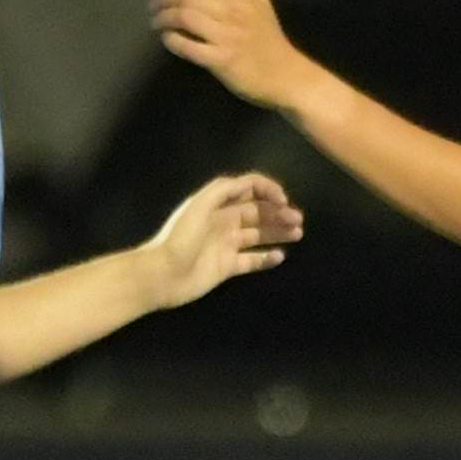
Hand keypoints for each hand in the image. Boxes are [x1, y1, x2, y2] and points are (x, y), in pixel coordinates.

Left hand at [139, 171, 305, 308]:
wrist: (162, 275)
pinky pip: (252, 260)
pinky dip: (267, 258)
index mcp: (217, 204)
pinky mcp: (227, 267)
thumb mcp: (200, 205)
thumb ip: (224, 189)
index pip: (248, 189)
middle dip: (278, 212)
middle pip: (257, 212)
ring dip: (278, 232)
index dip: (267, 190)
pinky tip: (281, 256)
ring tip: (298, 233)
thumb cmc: (181, 237)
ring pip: (259, 234)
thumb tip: (252, 184)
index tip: (283, 200)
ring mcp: (226, 244)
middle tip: (298, 219)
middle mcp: (224, 221)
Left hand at [149, 0, 332, 116]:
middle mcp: (231, 11)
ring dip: (163, 17)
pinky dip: (173, 40)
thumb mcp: (260, 0)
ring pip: (184, 17)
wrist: (286, 75)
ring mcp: (226, 36)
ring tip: (154, 21)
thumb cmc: (270, 38)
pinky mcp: (221, 60)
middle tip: (152, 4)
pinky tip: (167, 39)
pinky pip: (189, 47)